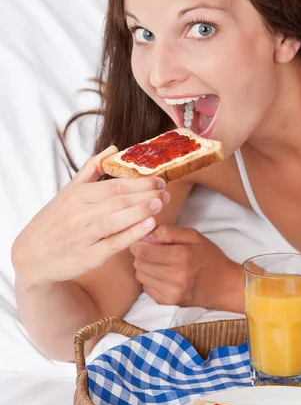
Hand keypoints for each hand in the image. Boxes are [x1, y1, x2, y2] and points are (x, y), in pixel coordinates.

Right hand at [11, 146, 169, 287]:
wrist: (32, 255)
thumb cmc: (55, 220)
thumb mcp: (68, 191)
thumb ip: (91, 169)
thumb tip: (114, 148)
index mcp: (78, 195)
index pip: (114, 185)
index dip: (139, 182)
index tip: (159, 180)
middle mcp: (80, 214)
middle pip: (118, 200)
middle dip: (145, 194)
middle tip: (166, 191)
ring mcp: (84, 235)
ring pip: (117, 219)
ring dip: (141, 210)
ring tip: (161, 203)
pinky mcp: (88, 256)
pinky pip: (114, 243)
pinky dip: (132, 233)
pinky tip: (149, 225)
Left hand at [131, 225, 243, 309]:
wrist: (224, 286)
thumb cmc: (209, 257)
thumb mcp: (194, 236)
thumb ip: (168, 232)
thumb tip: (145, 236)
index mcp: (182, 257)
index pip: (144, 251)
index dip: (139, 243)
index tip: (143, 240)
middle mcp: (175, 277)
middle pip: (139, 263)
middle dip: (142, 254)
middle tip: (153, 250)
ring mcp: (171, 293)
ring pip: (140, 276)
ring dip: (145, 267)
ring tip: (159, 262)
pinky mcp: (168, 302)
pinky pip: (146, 288)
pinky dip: (150, 280)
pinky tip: (163, 275)